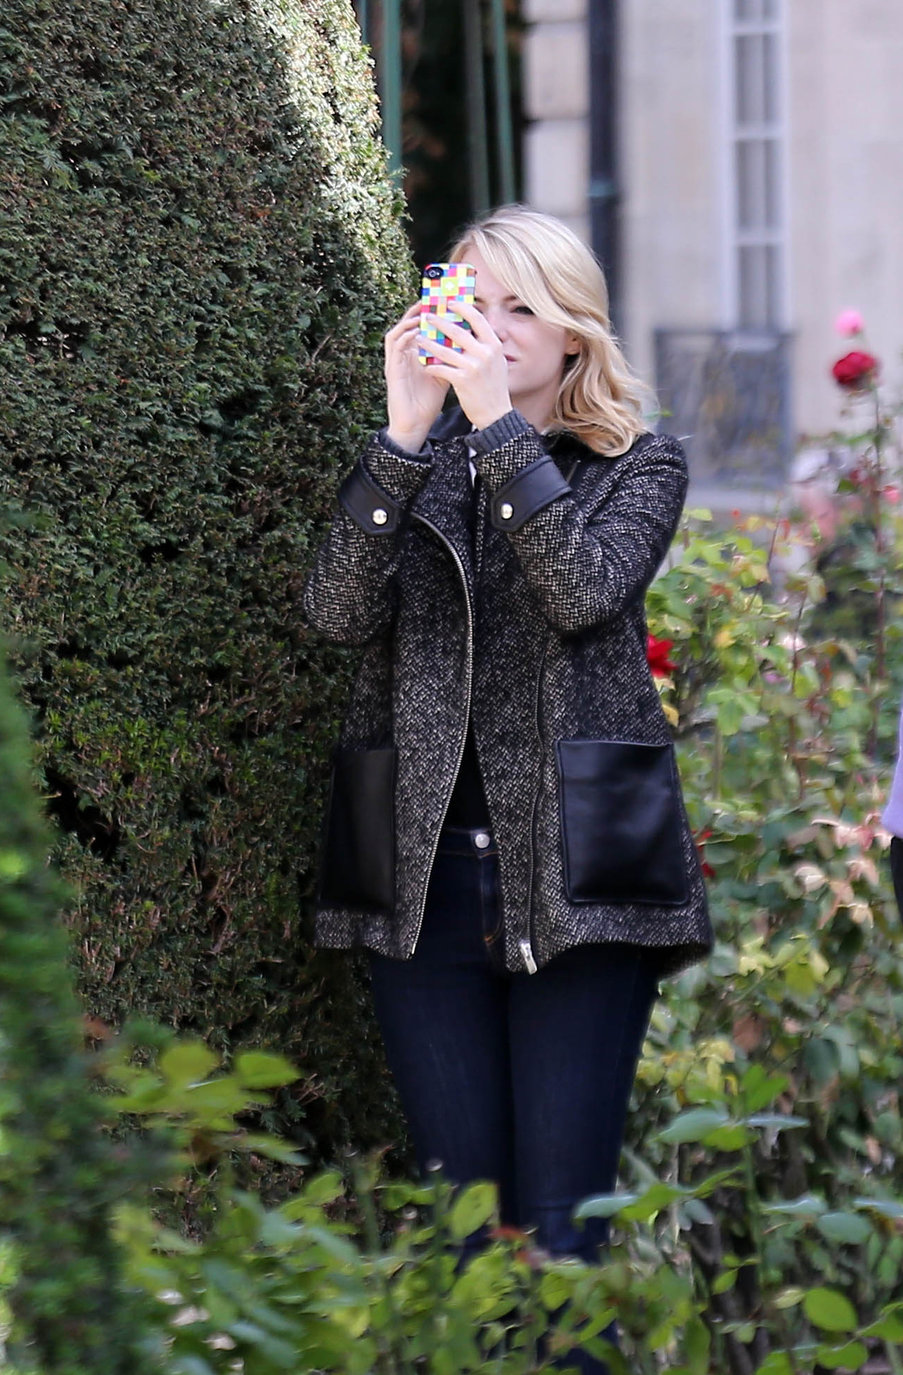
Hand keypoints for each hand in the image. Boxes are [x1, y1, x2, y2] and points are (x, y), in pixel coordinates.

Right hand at [384, 304, 449, 452]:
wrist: (416, 424)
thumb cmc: (427, 401)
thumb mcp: (444, 374)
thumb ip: (451, 358)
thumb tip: (471, 344)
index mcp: (415, 354)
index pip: (420, 327)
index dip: (429, 312)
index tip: (443, 301)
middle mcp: (404, 354)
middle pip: (408, 324)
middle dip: (418, 309)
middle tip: (432, 297)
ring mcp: (396, 361)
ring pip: (398, 330)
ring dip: (410, 319)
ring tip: (424, 310)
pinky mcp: (391, 369)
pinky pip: (395, 345)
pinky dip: (405, 334)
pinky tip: (417, 330)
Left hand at [417, 300, 511, 431]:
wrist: (496, 414)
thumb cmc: (494, 388)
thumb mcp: (497, 363)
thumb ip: (486, 347)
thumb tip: (473, 329)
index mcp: (493, 346)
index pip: (477, 319)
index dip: (462, 308)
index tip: (450, 303)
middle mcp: (485, 353)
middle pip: (457, 331)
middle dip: (439, 322)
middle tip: (427, 317)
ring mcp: (473, 367)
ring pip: (445, 349)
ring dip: (429, 342)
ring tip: (418, 338)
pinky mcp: (462, 381)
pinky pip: (442, 368)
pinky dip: (432, 365)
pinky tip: (425, 364)